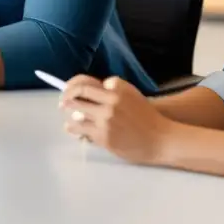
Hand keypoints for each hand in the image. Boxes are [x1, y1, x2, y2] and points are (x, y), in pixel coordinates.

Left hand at [59, 75, 176, 165]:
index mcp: (116, 91)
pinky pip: (82, 131)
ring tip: (67, 115)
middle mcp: (109, 104)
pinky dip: (74, 128)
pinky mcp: (105, 137)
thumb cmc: (146, 116)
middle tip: (62, 102)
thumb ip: (114, 88)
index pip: (84, 84)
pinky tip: (72, 127)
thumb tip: (95, 87)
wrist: (161, 139)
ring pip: (77, 114)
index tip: (66, 89)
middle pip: (77, 97)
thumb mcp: (132, 94)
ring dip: (70, 115)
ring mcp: (106, 121)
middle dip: (66, 99)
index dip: (71, 86)